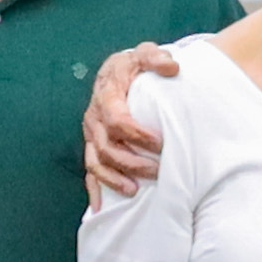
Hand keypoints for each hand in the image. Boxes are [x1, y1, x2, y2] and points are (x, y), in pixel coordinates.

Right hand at [83, 41, 189, 202]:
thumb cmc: (135, 65)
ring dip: (113, 179)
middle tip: (159, 171)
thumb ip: (156, 57)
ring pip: (96, 162)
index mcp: (106, 94)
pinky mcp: (92, 146)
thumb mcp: (145, 53)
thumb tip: (171, 66)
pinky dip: (95, 189)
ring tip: (135, 191)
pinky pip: (90, 170)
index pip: (117, 120)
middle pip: (106, 147)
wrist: (121, 70)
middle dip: (131, 162)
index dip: (137, 135)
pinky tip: (102, 208)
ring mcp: (91, 134)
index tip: (160, 143)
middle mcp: (94, 117)